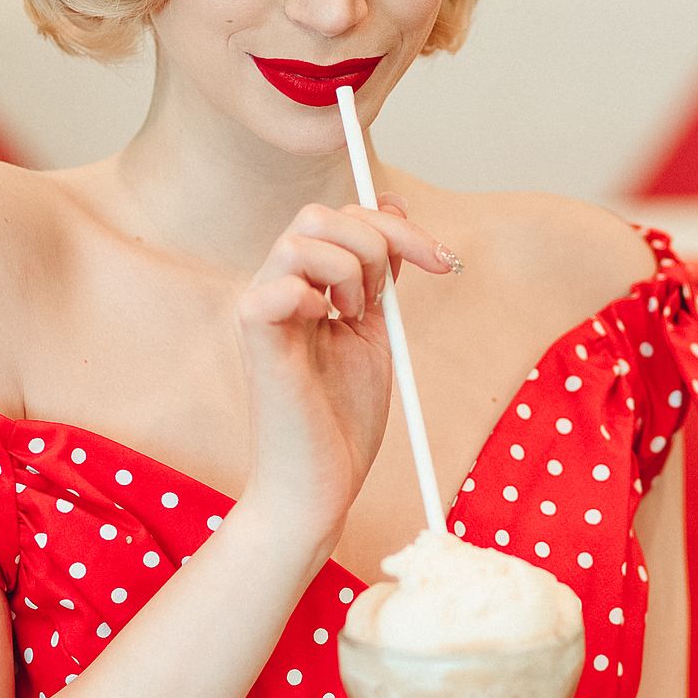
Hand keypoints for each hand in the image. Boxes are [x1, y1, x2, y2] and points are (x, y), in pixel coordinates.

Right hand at [232, 193, 457, 553]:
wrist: (318, 487)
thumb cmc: (341, 422)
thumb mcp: (375, 332)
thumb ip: (382, 275)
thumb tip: (395, 210)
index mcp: (304, 287)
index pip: (340, 219)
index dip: (396, 227)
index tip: (443, 262)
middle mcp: (277, 289)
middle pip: (317, 215)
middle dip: (375, 242)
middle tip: (387, 299)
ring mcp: (261, 309)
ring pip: (300, 238)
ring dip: (349, 270)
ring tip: (354, 317)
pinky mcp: (254, 337)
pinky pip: (277, 286)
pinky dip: (312, 296)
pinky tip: (325, 325)